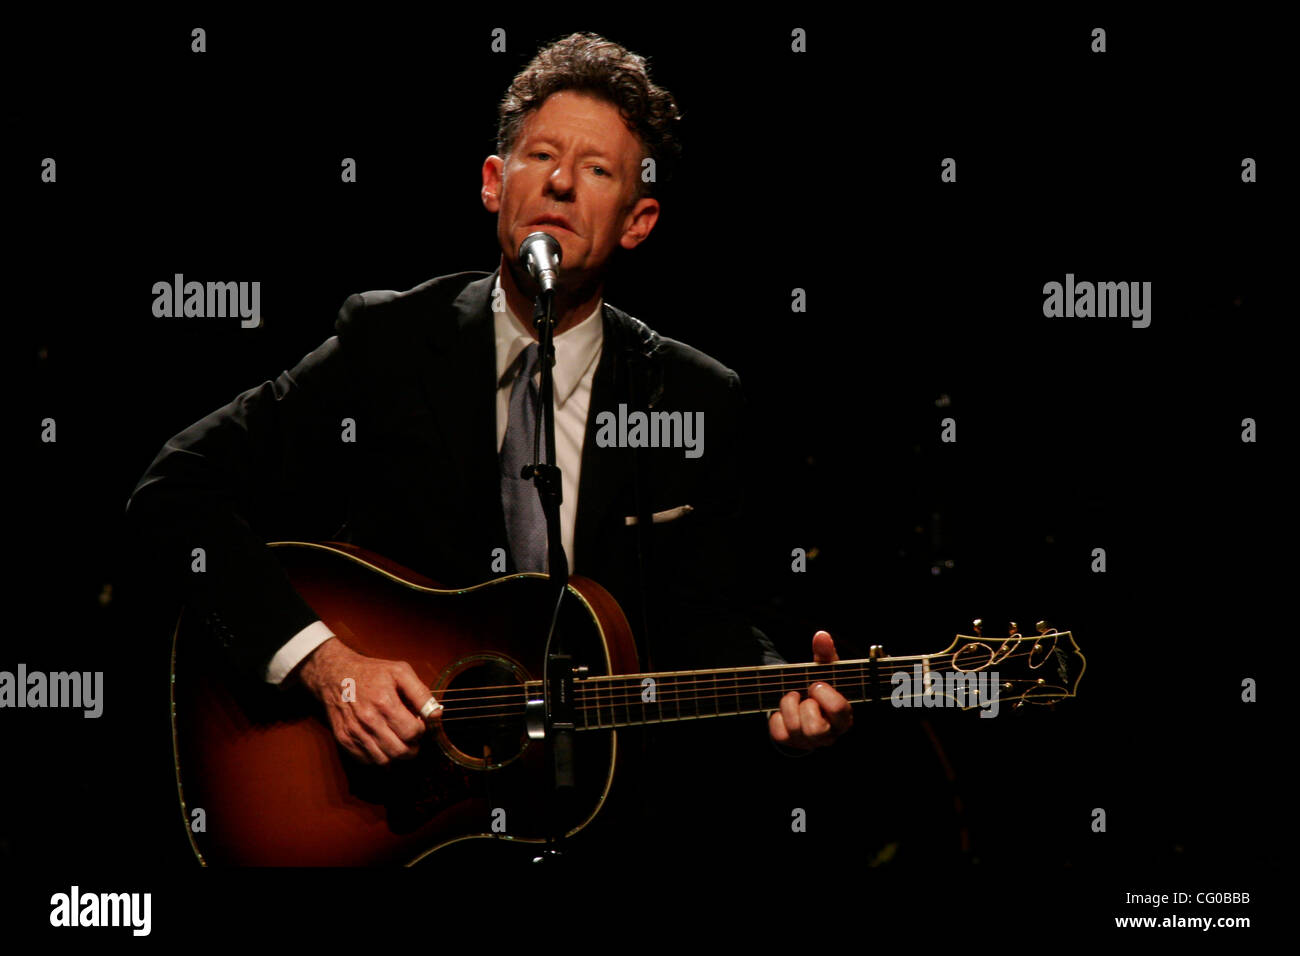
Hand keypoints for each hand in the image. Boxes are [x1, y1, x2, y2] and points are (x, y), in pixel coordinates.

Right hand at [293, 637, 435, 764]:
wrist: (334, 674)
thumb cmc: (371, 672)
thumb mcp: (400, 672)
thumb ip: (421, 693)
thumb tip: (436, 714)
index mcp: (384, 702)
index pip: (412, 732)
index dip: (421, 731)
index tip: (418, 723)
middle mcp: (368, 720)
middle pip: (400, 751)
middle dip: (413, 747)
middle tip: (412, 737)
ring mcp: (354, 732)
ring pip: (384, 761)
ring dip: (397, 755)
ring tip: (399, 741)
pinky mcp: (344, 739)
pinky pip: (367, 761)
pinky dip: (379, 757)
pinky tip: (383, 743)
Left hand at [768, 630, 851, 749]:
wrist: (806, 703)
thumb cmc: (821, 687)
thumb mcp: (826, 670)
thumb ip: (825, 653)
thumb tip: (821, 636)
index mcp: (844, 717)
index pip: (839, 710)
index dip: (824, 694)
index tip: (816, 684)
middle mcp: (830, 734)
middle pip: (816, 730)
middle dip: (805, 707)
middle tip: (805, 696)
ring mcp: (809, 741)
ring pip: (795, 730)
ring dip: (788, 706)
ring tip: (794, 697)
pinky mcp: (790, 743)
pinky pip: (778, 733)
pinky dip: (776, 717)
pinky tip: (784, 710)